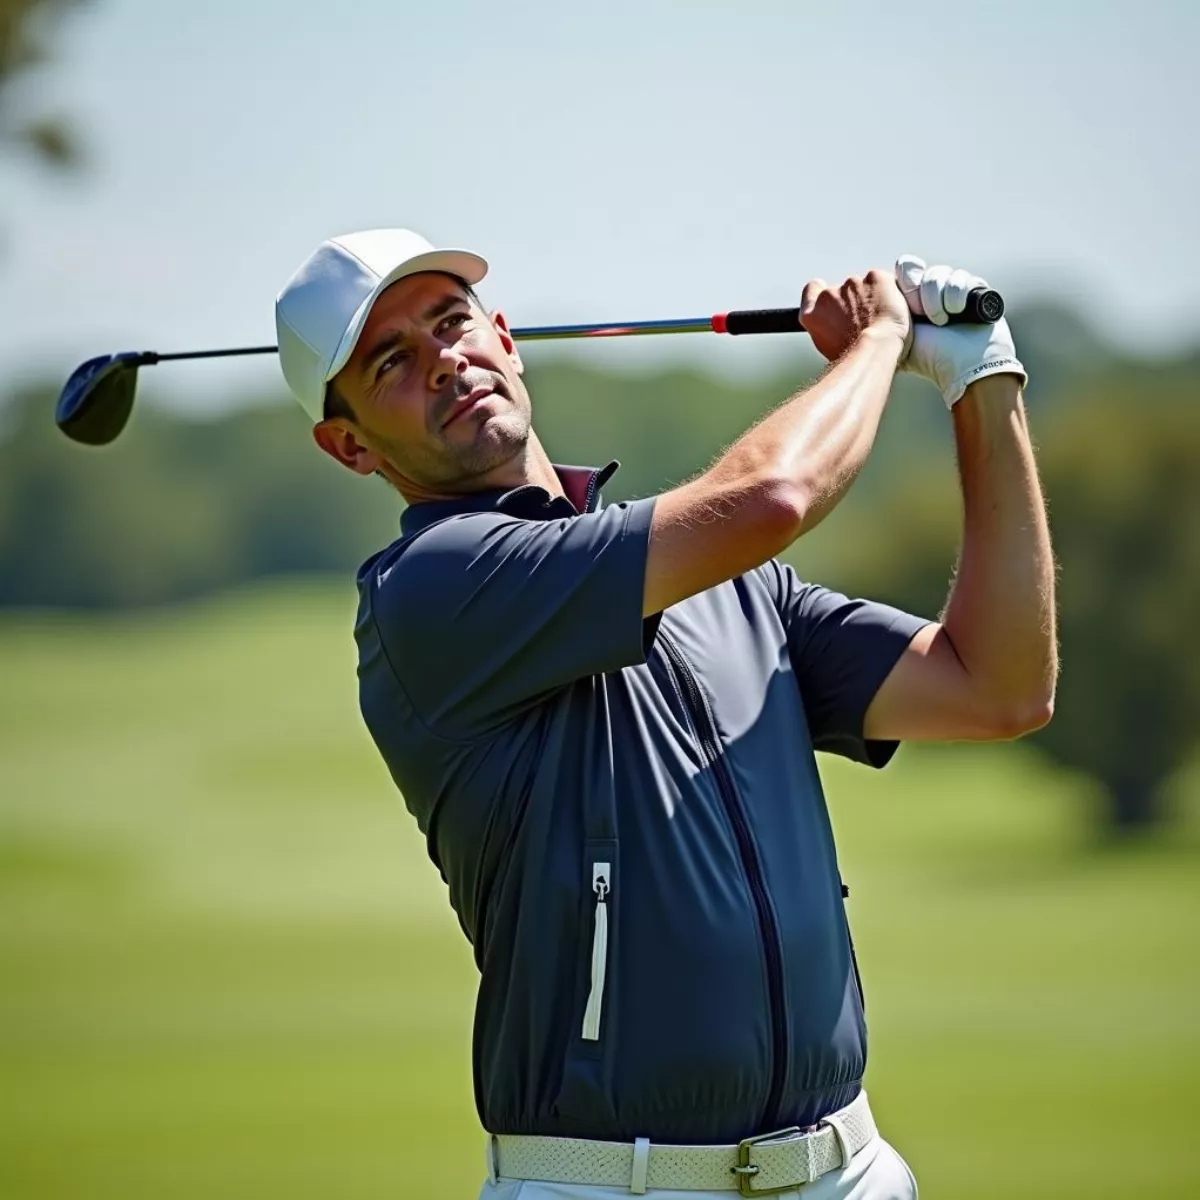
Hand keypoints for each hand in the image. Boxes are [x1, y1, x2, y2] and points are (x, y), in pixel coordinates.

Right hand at [800, 268, 911, 362]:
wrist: (877, 348)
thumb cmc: (856, 356)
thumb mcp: (827, 345)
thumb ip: (826, 325)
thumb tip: (836, 323)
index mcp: (813, 313)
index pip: (813, 289)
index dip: (824, 292)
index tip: (834, 301)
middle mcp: (829, 295)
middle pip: (842, 290)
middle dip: (853, 300)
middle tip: (865, 320)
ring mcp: (852, 283)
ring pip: (863, 286)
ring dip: (871, 297)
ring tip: (880, 319)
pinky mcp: (875, 277)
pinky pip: (881, 281)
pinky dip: (887, 291)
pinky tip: (890, 308)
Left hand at [895, 255, 1026, 406]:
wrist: (962, 365)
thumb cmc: (929, 356)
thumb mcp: (899, 335)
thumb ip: (883, 318)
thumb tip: (863, 302)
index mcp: (913, 299)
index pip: (906, 271)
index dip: (906, 283)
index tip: (906, 306)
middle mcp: (933, 292)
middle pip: (921, 271)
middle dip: (921, 294)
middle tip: (923, 316)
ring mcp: (953, 289)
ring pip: (939, 273)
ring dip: (937, 297)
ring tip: (940, 321)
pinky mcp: (975, 289)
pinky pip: (961, 277)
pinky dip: (956, 294)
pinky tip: (956, 312)